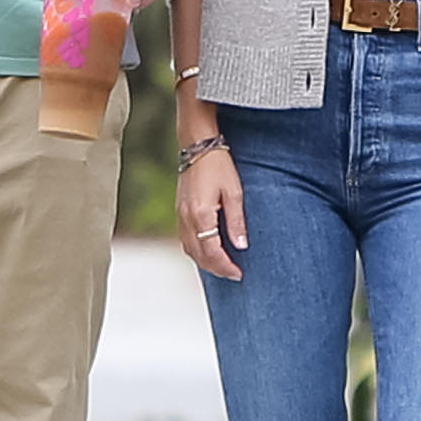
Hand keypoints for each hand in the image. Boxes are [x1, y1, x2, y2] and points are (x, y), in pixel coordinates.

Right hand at [177, 136, 244, 280]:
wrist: (197, 146)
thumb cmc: (218, 165)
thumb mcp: (234, 192)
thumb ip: (236, 221)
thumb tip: (241, 246)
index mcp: (201, 215)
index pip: (212, 252)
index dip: (226, 266)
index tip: (239, 273)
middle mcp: (187, 219)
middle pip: (199, 255)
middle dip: (216, 269)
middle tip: (233, 274)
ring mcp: (180, 215)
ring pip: (189, 249)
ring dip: (204, 262)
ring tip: (222, 267)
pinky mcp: (179, 211)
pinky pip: (184, 240)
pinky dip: (195, 251)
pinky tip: (207, 251)